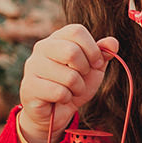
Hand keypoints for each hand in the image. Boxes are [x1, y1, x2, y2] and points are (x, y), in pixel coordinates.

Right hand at [18, 27, 118, 142]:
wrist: (55, 110)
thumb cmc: (74, 85)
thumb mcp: (93, 68)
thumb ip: (103, 53)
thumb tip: (112, 42)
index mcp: (57, 38)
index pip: (76, 31)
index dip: (93, 49)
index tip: (97, 63)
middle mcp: (42, 48)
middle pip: (71, 51)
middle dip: (85, 70)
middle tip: (81, 77)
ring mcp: (32, 66)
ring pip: (69, 76)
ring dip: (78, 88)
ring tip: (70, 89)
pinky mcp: (29, 86)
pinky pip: (59, 92)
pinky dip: (67, 98)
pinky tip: (60, 98)